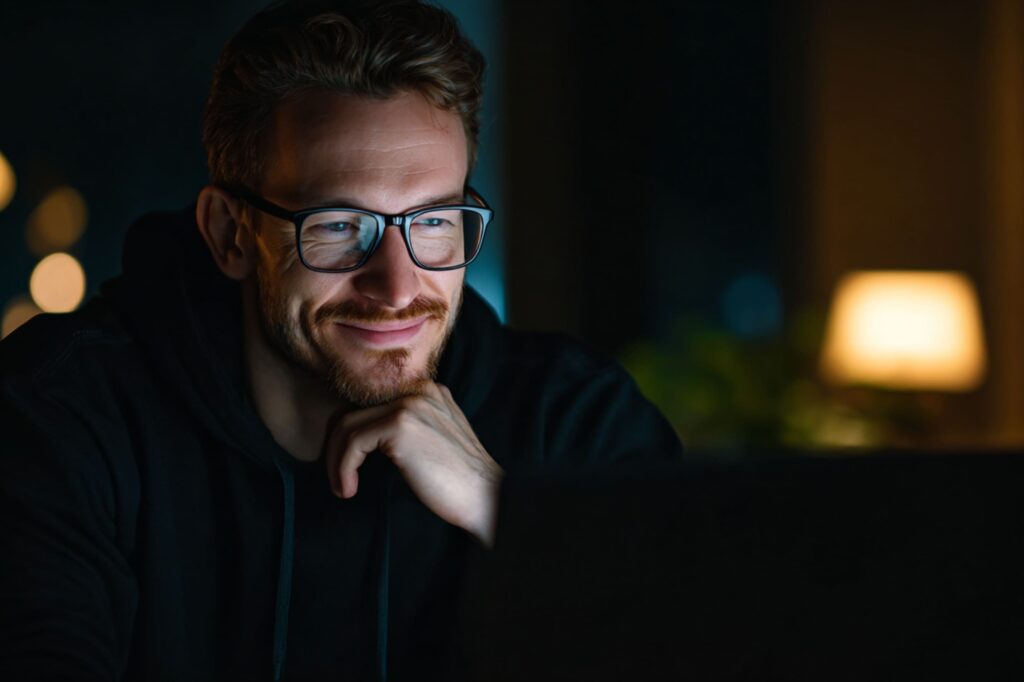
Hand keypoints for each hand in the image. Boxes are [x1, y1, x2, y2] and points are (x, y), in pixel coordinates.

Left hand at [324, 382, 503, 546]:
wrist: (486, 497)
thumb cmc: (459, 482)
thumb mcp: (433, 442)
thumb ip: (407, 430)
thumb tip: (362, 441)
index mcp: (426, 391)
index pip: (370, 404)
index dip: (350, 437)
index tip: (347, 468)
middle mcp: (418, 390)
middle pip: (354, 411)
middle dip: (337, 448)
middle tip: (340, 481)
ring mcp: (410, 404)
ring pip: (347, 426)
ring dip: (336, 462)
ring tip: (343, 489)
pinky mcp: (401, 425)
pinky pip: (353, 443)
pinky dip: (343, 468)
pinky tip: (349, 490)